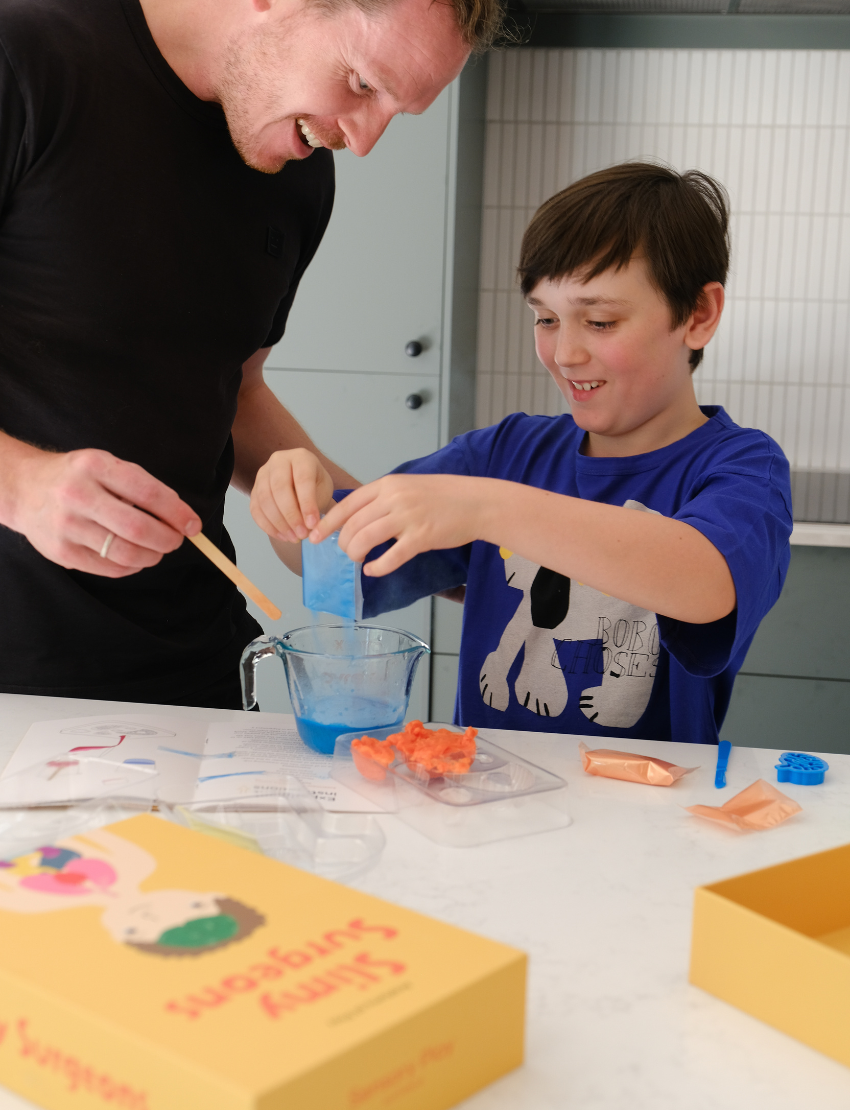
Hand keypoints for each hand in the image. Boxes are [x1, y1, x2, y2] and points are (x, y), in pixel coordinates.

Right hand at [5, 445, 200, 577]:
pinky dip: (132, 567)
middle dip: (168, 539)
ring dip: (153, 556)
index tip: (192, 525)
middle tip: (176, 540)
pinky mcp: (61, 552)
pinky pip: (110, 569)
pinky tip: (135, 558)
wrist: (25, 489)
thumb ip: (140, 486)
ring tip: (158, 551)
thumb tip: (180, 516)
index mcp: (95, 466)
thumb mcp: (105, 465)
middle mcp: (78, 495)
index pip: (148, 493)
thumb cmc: (76, 477)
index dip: (177, 513)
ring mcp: (67, 526)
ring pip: (125, 553)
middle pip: (138, 528)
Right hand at [250, 448, 334, 541]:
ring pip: (264, 499)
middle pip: (279, 488)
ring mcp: (263, 474)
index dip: (307, 503)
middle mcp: (279, 460)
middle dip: (291, 515)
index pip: (302, 479)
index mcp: (301, 457)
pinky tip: (282, 536)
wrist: (302, 485)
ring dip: (279, 523)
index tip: (313, 524)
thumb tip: (309, 526)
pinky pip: (255, 509)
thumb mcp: (323, 490)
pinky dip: (268, 526)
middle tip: (302, 534)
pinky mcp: (254, 489)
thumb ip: (317, 504)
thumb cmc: (316, 486)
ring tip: (294, 538)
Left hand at [311, 473, 488, 575]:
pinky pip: (390, 557)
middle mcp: (394, 498)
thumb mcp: (408, 486)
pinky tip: (373, 570)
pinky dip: (377, 567)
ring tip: (358, 560)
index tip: (315, 536)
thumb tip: (359, 516)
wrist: (476, 502)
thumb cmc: (444, 496)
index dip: (328, 522)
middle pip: (353, 524)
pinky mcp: (421, 538)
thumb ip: (384, 498)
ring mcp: (407, 518)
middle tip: (345, 553)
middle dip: (342, 543)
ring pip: (365, 539)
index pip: (347, 504)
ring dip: (355, 554)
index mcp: (388, 484)